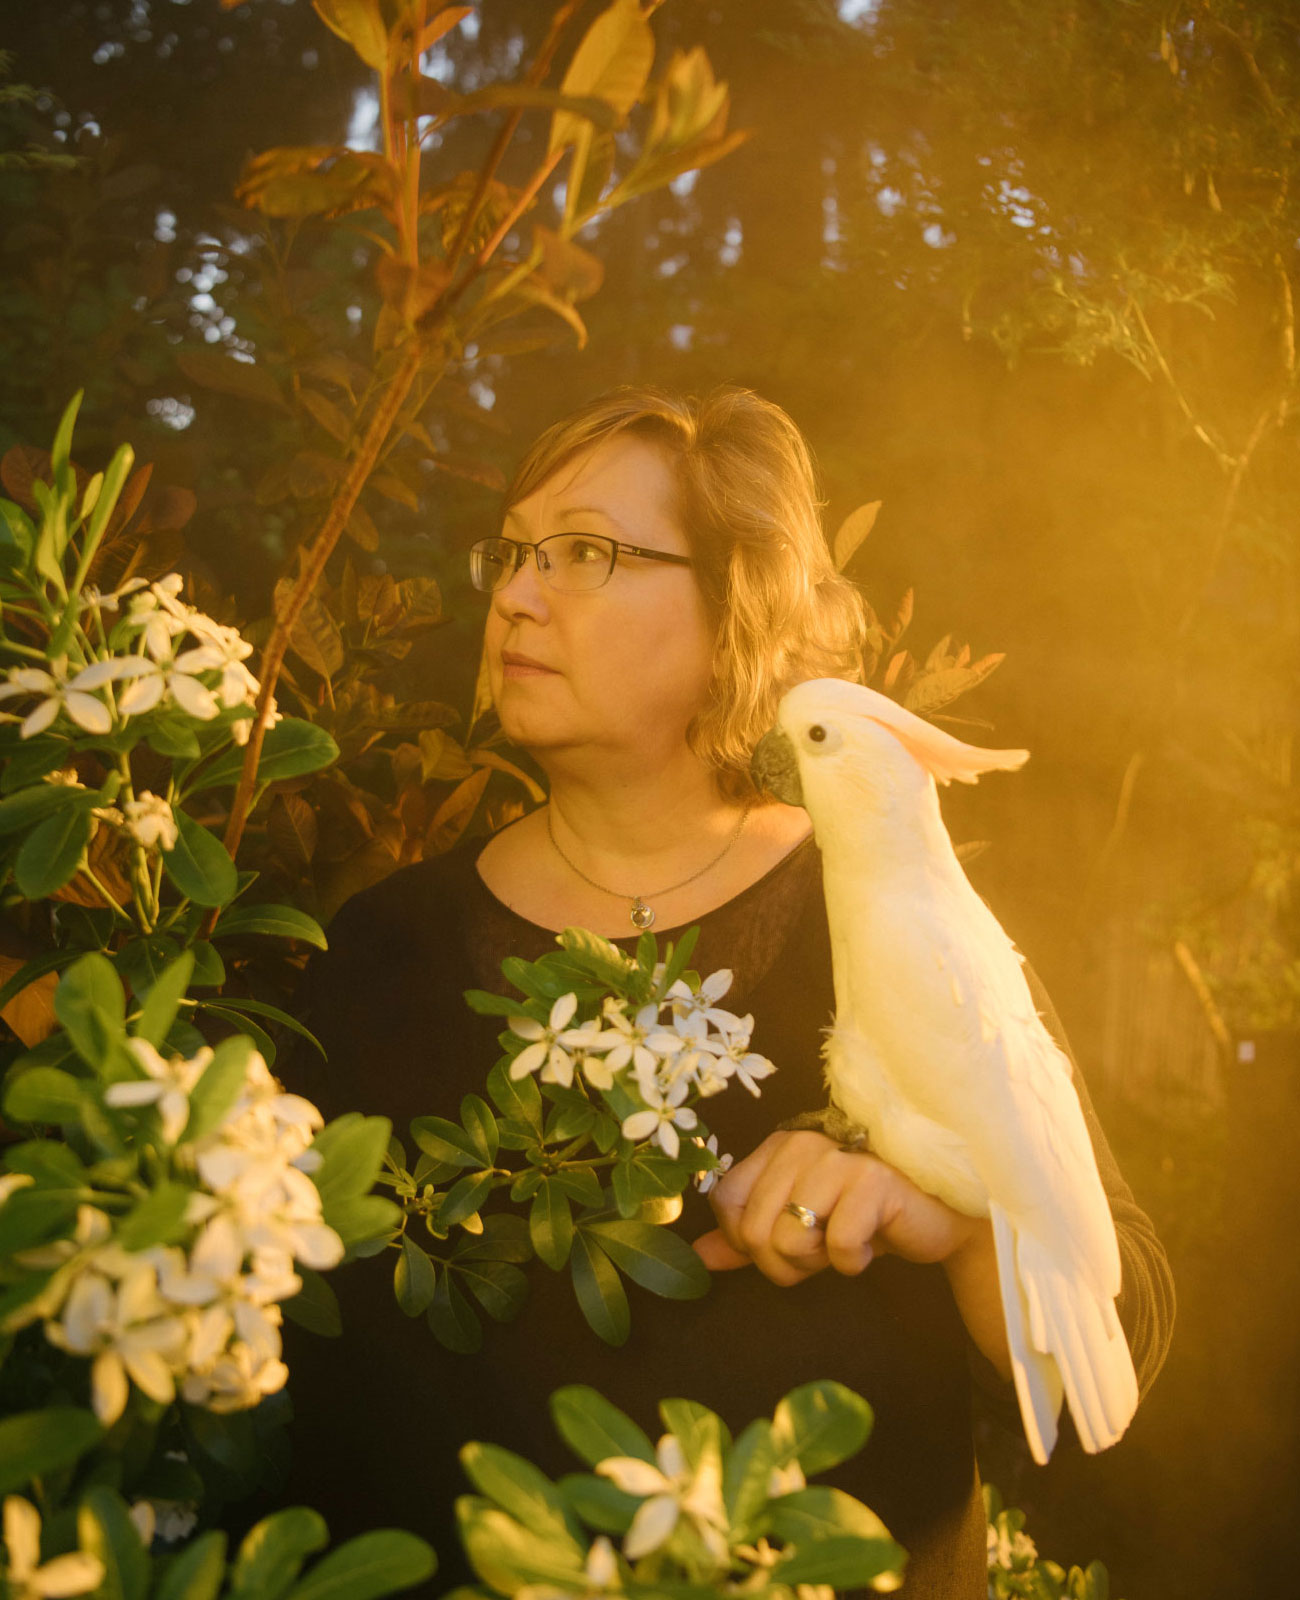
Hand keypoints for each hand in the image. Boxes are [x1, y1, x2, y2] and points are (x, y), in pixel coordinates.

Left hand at [692, 1129, 978, 1287]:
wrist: (933, 1220)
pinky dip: (854, 1262)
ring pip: (790, 1239)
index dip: (748, 1242)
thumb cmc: (862, 1220)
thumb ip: (746, 1240)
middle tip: (824, 1248)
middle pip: (755, 1232)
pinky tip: (874, 1242)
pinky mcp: (873, 1181)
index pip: (727, 1203)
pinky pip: (838, 1245)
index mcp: (777, 1148)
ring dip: (820, 1262)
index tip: (786, 1242)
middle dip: (787, 1263)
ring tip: (848, 1241)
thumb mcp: (798, 1229)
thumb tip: (699, 1257)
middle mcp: (802, 1144)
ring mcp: (838, 1159)